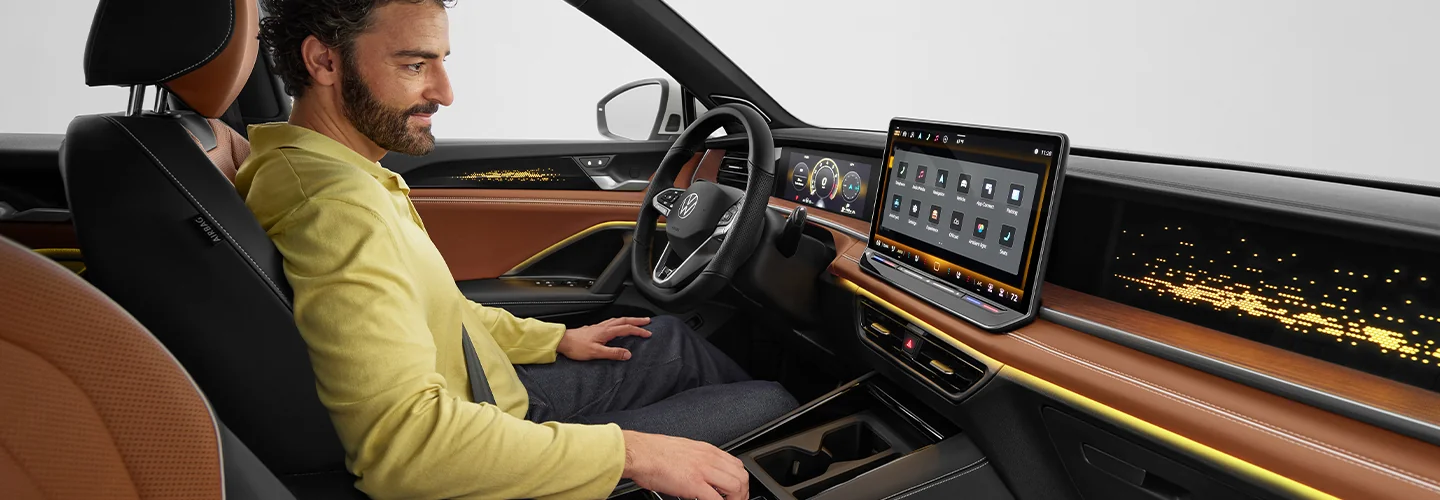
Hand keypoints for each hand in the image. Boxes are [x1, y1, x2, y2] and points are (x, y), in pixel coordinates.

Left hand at [556, 317, 651, 360]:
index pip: (627, 329)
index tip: (648, 333)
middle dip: (637, 320)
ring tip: (636, 321)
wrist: (563, 342)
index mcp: (606, 331)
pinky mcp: (594, 329)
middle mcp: (604, 327)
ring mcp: (599, 327)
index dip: (639, 330)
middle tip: (647, 321)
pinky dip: (619, 322)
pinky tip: (617, 325)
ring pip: (617, 320)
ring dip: (629, 320)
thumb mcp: (596, 353)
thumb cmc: (577, 347)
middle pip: (624, 320)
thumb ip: (613, 353)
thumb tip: (628, 354)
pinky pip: (611, 322)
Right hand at [622, 430, 748, 499]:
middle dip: (743, 493)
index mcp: (707, 450)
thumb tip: (703, 473)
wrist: (640, 453)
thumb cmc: (654, 452)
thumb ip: (697, 460)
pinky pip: (716, 499)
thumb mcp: (684, 450)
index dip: (740, 481)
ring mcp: (703, 471)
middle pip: (741, 476)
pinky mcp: (694, 484)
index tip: (737, 491)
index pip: (736, 464)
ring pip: (736, 486)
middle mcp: (709, 458)